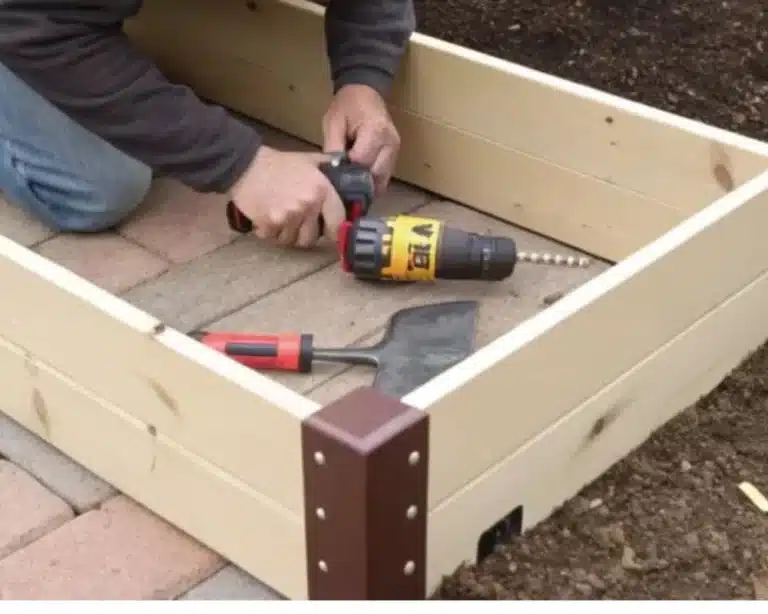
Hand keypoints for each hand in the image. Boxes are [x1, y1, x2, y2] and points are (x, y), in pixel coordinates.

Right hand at [229, 146, 345, 246]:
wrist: (245, 165)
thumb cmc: (278, 163)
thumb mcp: (309, 161)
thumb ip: (329, 169)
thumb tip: (347, 175)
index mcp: (322, 190)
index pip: (337, 223)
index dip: (333, 231)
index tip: (327, 232)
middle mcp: (308, 205)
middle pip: (311, 238)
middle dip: (304, 233)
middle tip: (296, 223)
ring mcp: (288, 216)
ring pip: (292, 240)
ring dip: (286, 234)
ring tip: (280, 218)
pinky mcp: (269, 224)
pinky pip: (274, 238)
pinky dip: (270, 232)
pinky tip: (267, 218)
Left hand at [322, 84, 399, 194]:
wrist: (364, 92)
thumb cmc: (347, 105)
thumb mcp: (333, 122)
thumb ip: (333, 148)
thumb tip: (333, 173)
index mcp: (376, 131)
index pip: (361, 163)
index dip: (346, 171)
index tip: (334, 173)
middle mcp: (390, 143)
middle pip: (374, 176)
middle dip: (357, 183)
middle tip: (340, 183)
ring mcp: (395, 151)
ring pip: (381, 180)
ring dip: (365, 185)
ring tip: (349, 183)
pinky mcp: (394, 156)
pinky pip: (384, 176)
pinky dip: (371, 182)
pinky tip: (358, 180)